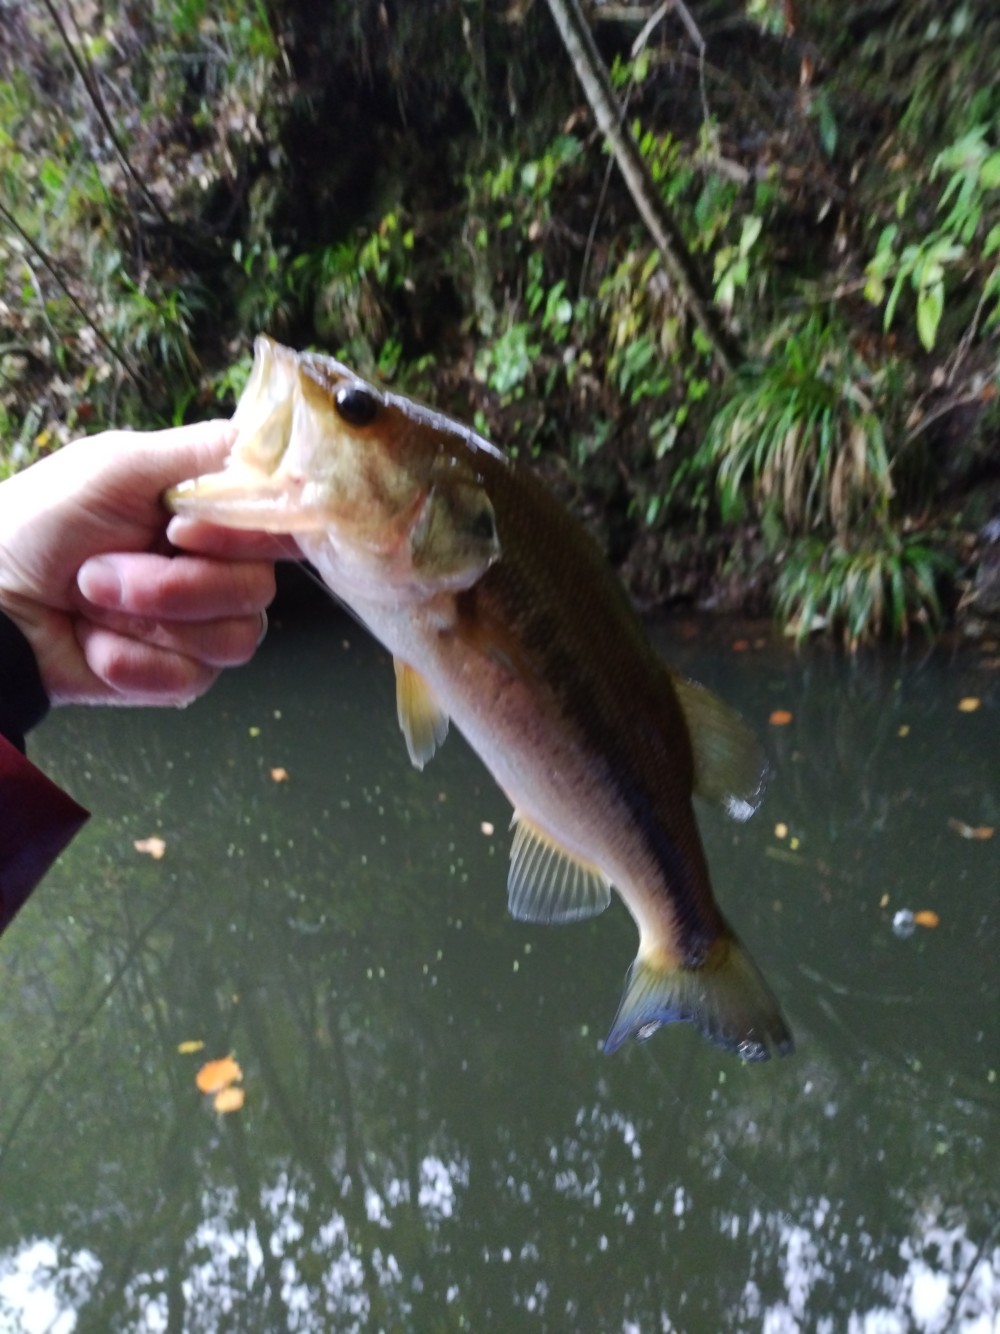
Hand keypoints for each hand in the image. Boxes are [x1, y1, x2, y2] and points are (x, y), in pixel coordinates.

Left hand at [0, 421, 283, 706]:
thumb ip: (207, 452)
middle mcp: (214, 567)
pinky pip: (193, 677)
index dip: (247, 535)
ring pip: (235, 638)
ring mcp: (199, 625)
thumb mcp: (119, 465)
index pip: (279, 524)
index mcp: (208, 512)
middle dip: (177, 584)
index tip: (184, 531)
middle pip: (259, 588)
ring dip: (151, 619)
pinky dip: (134, 660)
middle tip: (105, 568)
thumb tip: (283, 451)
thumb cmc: (39, 524)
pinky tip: (94, 643)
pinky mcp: (179, 675)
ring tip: (90, 601)